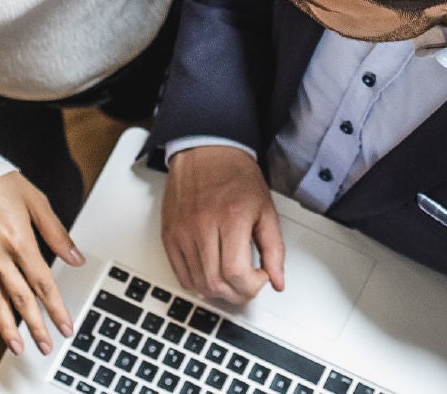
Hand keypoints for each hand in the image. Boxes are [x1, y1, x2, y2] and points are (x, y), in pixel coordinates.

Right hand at [0, 172, 82, 355]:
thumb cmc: (1, 183)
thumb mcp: (37, 202)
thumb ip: (57, 233)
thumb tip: (76, 258)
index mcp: (20, 240)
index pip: (43, 282)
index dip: (56, 307)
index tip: (65, 325)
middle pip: (20, 297)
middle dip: (36, 325)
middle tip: (47, 345)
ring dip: (7, 326)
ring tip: (18, 347)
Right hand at [162, 146, 285, 304]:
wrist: (206, 151)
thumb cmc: (236, 175)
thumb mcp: (266, 209)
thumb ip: (274, 248)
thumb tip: (277, 281)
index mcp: (231, 218)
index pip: (236, 273)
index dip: (251, 286)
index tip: (260, 278)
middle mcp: (202, 226)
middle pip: (215, 283)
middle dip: (237, 294)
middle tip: (248, 285)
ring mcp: (182, 232)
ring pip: (197, 283)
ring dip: (218, 291)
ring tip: (231, 279)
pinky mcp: (169, 235)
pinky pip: (180, 274)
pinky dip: (197, 283)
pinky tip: (211, 274)